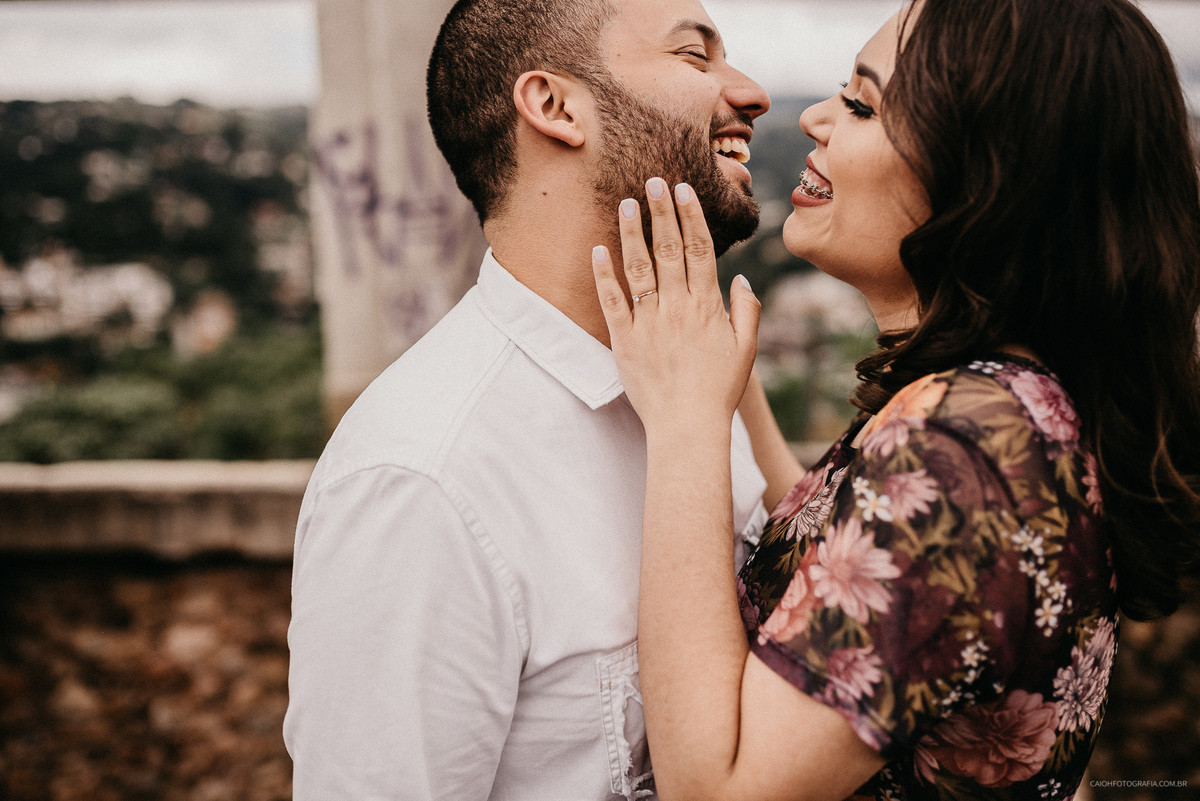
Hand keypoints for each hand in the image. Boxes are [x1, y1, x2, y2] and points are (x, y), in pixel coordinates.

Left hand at [592, 177, 760, 434]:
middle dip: (661, 212)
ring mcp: (649, 322)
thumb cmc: (718, 391)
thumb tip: (741, 280)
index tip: (683, 190)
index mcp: (707, 306)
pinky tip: (598, 249)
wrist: (687, 426)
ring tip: (625, 203)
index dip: (690, 217)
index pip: (699, 250)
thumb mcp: (744, 350)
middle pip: (668, 249)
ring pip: (639, 268)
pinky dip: (604, 275)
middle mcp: (678, 307)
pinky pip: (612, 302)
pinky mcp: (625, 340)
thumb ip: (746, 312)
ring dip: (631, 232)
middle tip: (652, 180)